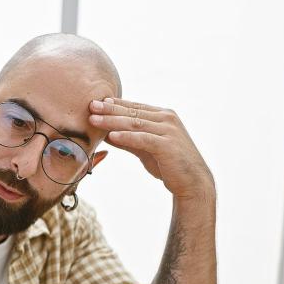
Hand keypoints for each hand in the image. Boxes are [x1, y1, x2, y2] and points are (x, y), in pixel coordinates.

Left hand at [89, 98, 214, 202]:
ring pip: (135, 124)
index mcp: (163, 116)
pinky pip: (143, 139)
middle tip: (90, 106)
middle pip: (133, 113)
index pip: (135, 107)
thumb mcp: (144, 149)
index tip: (96, 102)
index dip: (115, 104)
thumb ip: (128, 139)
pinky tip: (111, 136)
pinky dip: (126, 137)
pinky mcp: (167, 145)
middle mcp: (167, 119)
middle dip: (110, 109)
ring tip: (94, 120)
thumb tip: (107, 134)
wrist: (192, 181)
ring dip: (112, 121)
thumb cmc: (168, 164)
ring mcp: (169, 131)